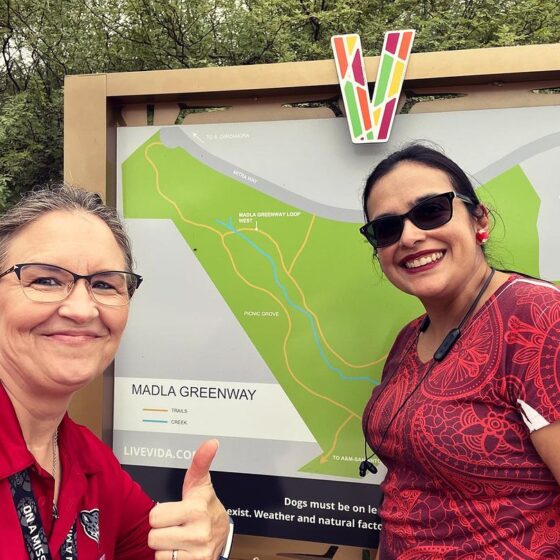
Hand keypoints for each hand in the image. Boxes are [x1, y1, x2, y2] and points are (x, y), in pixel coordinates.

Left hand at [148, 439, 229, 559]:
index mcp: (197, 509)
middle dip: (161, 531)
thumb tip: (211, 442)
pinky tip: (181, 551)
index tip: (173, 512)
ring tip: (178, 539)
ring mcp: (197, 553)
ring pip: (158, 553)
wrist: (222, 534)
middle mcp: (199, 533)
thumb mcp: (200, 484)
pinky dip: (170, 559)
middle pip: (153, 536)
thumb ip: (200, 462)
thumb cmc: (205, 506)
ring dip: (165, 547)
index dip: (161, 513)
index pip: (155, 516)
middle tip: (175, 526)